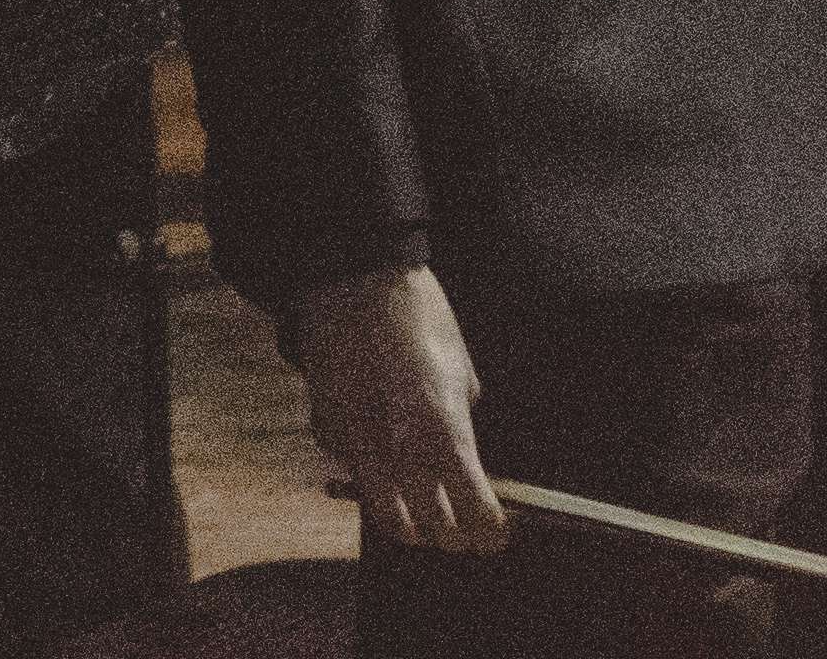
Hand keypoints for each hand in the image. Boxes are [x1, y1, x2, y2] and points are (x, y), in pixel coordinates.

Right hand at [292, 266, 503, 554]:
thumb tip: (468, 459)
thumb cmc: (418, 319)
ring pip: (388, 519)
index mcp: (442, 430)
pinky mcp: (330, 439)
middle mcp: (397, 451)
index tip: (497, 537)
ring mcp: (357, 450)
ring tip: (432, 518)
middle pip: (430, 528)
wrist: (354, 289)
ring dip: (414, 526)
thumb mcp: (461, 369)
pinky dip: (378, 483)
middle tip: (468, 533)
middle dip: (454, 537)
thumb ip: (463, 422)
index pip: (472, 507)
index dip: (488, 530)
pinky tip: (391, 466)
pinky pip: (358, 477)